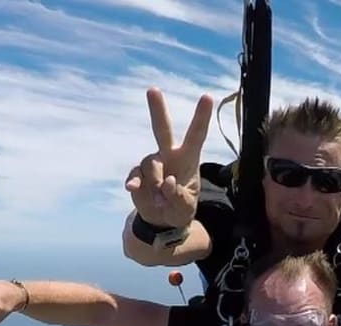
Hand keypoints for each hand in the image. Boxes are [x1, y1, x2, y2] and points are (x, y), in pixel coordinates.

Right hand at [124, 87, 213, 228]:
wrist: (162, 221)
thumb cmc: (180, 209)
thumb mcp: (186, 208)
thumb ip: (178, 197)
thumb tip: (167, 182)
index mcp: (188, 159)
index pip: (196, 135)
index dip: (201, 117)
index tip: (207, 96)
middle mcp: (169, 156)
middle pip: (162, 129)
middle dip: (157, 109)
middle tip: (153, 89)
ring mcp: (152, 164)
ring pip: (151, 163)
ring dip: (155, 183)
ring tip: (161, 201)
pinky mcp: (138, 175)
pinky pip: (135, 174)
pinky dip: (136, 182)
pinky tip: (134, 189)